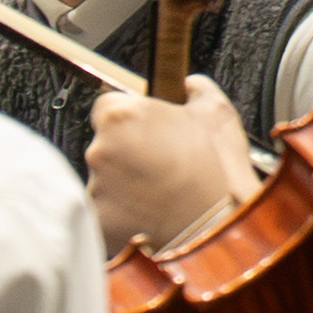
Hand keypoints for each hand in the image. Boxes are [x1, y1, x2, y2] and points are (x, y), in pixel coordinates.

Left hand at [77, 75, 265, 258]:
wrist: (215, 228)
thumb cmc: (215, 173)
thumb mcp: (218, 115)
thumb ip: (198, 90)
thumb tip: (191, 84)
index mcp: (121, 116)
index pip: (108, 107)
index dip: (129, 118)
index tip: (145, 130)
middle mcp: (100, 149)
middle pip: (105, 143)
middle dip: (128, 151)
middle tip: (160, 163)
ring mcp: (95, 185)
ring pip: (104, 178)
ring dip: (124, 182)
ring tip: (160, 190)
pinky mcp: (96, 217)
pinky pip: (105, 209)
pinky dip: (122, 211)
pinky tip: (149, 211)